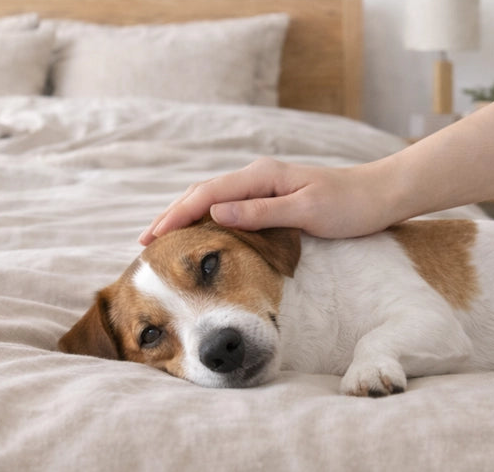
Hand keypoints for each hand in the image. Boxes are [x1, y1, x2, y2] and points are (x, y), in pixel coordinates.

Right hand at [139, 157, 394, 243]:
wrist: (381, 195)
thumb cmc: (349, 206)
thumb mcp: (305, 211)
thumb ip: (260, 213)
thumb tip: (215, 213)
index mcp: (260, 176)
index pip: (206, 195)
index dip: (177, 216)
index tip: (154, 237)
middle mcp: (256, 176)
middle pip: (201, 194)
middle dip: (171, 216)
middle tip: (144, 241)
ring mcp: (261, 185)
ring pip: (210, 199)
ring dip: (183, 216)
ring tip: (161, 237)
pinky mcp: (268, 197)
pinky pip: (226, 206)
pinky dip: (204, 218)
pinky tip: (197, 231)